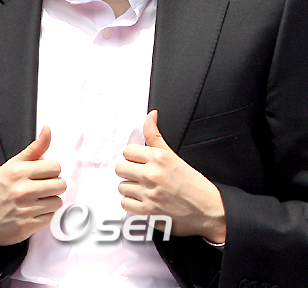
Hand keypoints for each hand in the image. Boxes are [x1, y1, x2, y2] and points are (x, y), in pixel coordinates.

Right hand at [0, 126, 65, 250]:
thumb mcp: (11, 164)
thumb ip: (34, 148)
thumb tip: (48, 130)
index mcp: (19, 172)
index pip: (55, 167)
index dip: (51, 170)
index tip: (44, 174)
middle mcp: (23, 190)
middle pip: (60, 184)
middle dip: (54, 185)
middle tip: (42, 187)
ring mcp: (25, 210)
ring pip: (57, 202)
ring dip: (50, 201)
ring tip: (37, 199)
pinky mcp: (26, 227)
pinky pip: (50, 218)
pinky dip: (44, 215)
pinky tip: (33, 211)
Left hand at [115, 111, 225, 241]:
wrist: (207, 207)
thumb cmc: (192, 182)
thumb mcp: (173, 154)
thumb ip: (155, 135)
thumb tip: (151, 115)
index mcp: (158, 157)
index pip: (128, 151)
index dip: (133, 156)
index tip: (139, 161)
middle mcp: (152, 174)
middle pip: (120, 167)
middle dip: (128, 171)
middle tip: (138, 174)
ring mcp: (149, 193)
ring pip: (121, 186)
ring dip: (130, 188)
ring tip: (142, 188)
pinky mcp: (148, 211)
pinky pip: (125, 203)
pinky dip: (131, 203)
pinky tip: (142, 200)